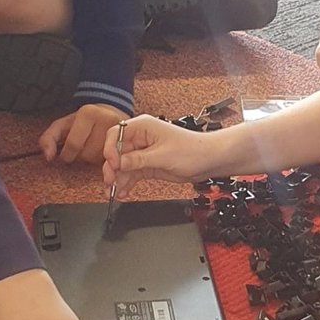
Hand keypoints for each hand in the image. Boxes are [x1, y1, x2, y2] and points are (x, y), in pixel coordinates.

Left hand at [39, 103, 122, 166]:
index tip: (67, 153)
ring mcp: (120, 131)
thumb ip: (48, 139)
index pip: (73, 144)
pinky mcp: (128, 143)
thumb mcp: (63, 125)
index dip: (67, 154)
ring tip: (94, 148)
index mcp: (88, 113)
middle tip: (82, 147)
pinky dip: (105, 162)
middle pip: (87, 154)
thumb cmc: (83, 122)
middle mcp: (106, 120)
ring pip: (99, 160)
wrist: (110, 113)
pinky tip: (104, 154)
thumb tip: (48, 156)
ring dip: (93, 160)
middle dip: (81, 156)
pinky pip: (112, 162)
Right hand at [101, 113, 215, 186]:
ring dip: (118, 179)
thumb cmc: (193, 150)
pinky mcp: (148, 165)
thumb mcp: (162, 155)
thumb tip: (120, 163)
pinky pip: (132, 174)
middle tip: (110, 181)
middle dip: (112, 168)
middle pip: (117, 152)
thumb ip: (139, 159)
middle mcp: (141, 138)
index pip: (116, 134)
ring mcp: (144, 152)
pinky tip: (123, 192)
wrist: (209, 160)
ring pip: (123, 166)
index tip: (113, 164)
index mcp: (143, 127)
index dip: (110, 149)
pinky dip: (127, 183)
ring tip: (115, 192)